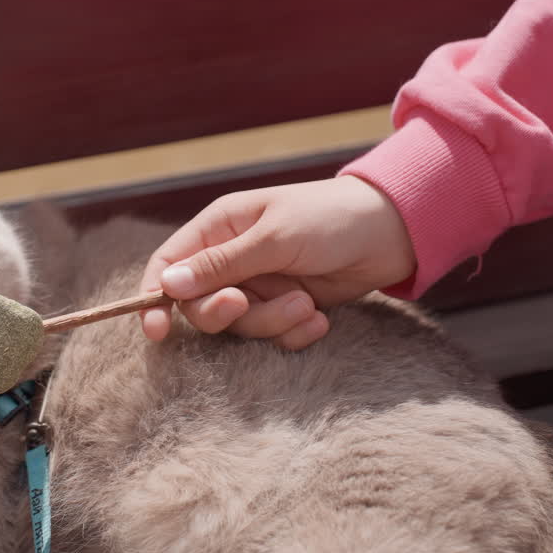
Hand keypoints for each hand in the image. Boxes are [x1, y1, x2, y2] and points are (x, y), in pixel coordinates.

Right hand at [141, 176, 414, 348]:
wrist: (398, 231)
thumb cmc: (332, 218)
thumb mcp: (274, 238)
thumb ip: (221, 264)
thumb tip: (167, 285)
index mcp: (219, 228)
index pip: (168, 265)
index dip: (154, 298)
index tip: (157, 331)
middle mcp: (232, 258)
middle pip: (201, 304)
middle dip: (227, 313)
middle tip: (248, 305)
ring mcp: (260, 284)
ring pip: (240, 325)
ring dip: (272, 322)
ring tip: (306, 306)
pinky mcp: (286, 306)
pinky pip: (273, 334)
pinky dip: (294, 333)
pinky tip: (320, 320)